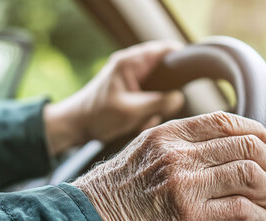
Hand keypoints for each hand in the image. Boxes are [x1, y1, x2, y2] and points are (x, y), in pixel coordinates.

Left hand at [44, 41, 184, 154]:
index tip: (191, 78)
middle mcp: (130, 66)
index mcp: (130, 62)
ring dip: (153, 108)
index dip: (181, 60)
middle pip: (164, 73)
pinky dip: (144, 113)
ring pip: (157, 90)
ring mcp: (129, 78)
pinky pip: (147, 100)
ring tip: (140, 119)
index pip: (165, 50)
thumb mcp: (131, 111)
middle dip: (165, 94)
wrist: (74, 126)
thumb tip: (179, 98)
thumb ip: (158, 103)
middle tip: (158, 109)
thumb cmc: (97, 116)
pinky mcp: (128, 91)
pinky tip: (135, 123)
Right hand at [74, 112, 265, 220]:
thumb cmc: (116, 193)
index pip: (227, 121)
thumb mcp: (145, 149)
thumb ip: (182, 143)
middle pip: (248, 149)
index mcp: (168, 135)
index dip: (258, 134)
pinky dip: (257, 220)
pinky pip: (244, 215)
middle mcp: (179, 157)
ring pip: (254, 179)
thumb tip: (227, 144)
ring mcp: (186, 189)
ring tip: (263, 202)